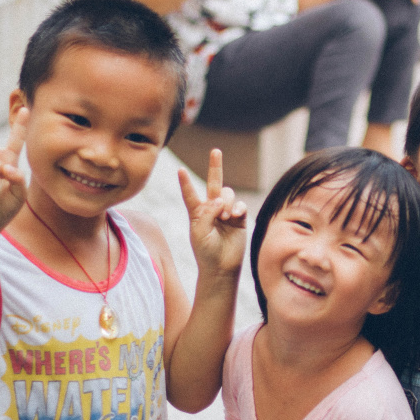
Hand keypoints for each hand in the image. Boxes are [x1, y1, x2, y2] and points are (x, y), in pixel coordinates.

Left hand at [179, 149, 247, 278]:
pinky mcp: (240, 219)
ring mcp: (226, 213)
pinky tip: (234, 216)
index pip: (190, 194)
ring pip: (228, 194)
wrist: (222, 267)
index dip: (185, 182)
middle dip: (216, 166)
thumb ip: (207, 213)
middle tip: (215, 151)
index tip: (179, 170)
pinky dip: (237, 208)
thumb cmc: (206, 252)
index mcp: (197, 213)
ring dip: (226, 202)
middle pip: (213, 183)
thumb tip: (221, 200)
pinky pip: (240, 205)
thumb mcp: (199, 232)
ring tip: (225, 216)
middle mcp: (211, 209)